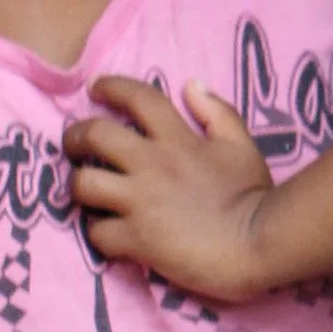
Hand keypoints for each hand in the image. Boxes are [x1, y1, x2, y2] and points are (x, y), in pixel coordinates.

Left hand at [67, 76, 278, 297]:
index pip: (137, 98)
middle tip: (74, 145)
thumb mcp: (242, 145)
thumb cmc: (254, 196)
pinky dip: (98, 233)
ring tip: (86, 192)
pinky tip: (109, 234)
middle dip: (75, 137)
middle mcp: (151, 164)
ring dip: (79, 186)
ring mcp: (140, 202)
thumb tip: (190, 86)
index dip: (112, 87)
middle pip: (94, 135)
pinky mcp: (136, 239)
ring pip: (84, 184)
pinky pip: (97, 232)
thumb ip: (218, 113)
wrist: (258, 245)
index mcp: (177, 139)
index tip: (96, 88)